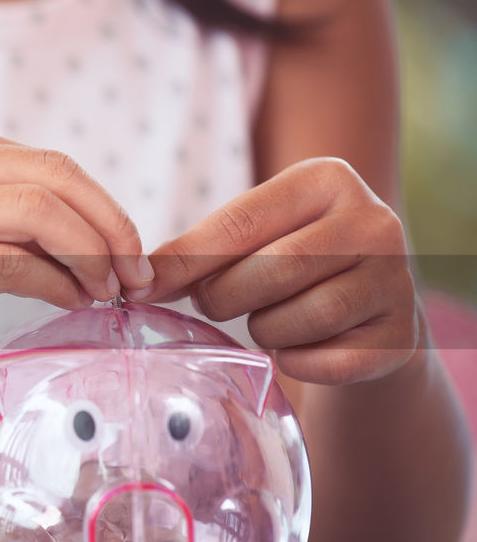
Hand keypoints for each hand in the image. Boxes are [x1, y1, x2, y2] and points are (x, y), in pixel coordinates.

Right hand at [0, 118, 153, 375]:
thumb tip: (83, 243)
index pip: (46, 162)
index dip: (102, 206)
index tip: (127, 249)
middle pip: (56, 178)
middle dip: (112, 228)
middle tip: (137, 274)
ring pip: (41, 214)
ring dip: (93, 257)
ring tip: (109, 292)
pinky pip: (13, 266)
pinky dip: (58, 286)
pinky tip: (71, 305)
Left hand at [131, 157, 418, 385]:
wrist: (370, 314)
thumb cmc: (292, 265)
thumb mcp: (254, 237)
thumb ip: (200, 249)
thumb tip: (141, 277)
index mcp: (328, 179)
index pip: (241, 223)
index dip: (185, 260)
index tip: (141, 286)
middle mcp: (373, 221)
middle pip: (270, 271)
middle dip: (222, 298)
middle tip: (213, 304)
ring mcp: (395, 280)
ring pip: (297, 319)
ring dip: (263, 330)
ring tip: (268, 319)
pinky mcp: (401, 336)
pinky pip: (323, 361)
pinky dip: (297, 362)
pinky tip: (300, 347)